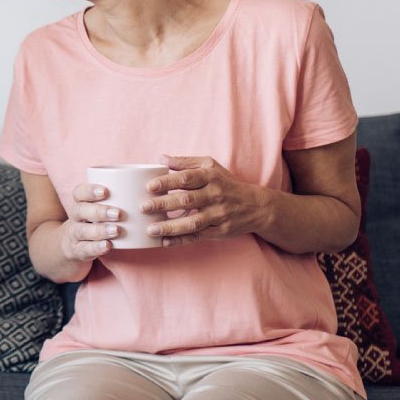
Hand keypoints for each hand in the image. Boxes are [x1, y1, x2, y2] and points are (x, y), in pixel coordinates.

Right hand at [58, 182, 124, 261]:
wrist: (70, 246)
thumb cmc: (93, 223)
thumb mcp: (98, 210)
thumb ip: (116, 201)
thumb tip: (147, 188)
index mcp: (80, 204)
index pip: (79, 193)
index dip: (90, 191)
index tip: (106, 191)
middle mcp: (75, 218)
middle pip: (80, 210)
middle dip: (100, 211)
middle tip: (118, 214)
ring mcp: (74, 235)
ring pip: (82, 231)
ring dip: (100, 230)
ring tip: (117, 231)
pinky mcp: (77, 251)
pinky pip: (84, 249)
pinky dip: (96, 247)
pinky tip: (108, 246)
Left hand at [141, 156, 272, 247]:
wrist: (256, 206)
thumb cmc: (227, 183)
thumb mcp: (210, 167)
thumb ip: (185, 162)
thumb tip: (161, 158)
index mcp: (210, 177)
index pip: (186, 178)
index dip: (167, 182)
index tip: (149, 186)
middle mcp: (214, 195)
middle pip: (186, 200)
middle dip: (163, 204)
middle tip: (143, 207)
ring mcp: (218, 215)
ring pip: (192, 222)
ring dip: (170, 226)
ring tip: (151, 229)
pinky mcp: (219, 231)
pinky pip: (198, 237)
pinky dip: (181, 240)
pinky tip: (164, 241)